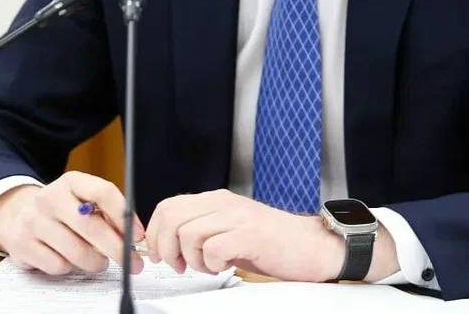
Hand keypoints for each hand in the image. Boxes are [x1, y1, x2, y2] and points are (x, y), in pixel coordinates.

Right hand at [0, 171, 144, 275]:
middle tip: (133, 263)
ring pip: (76, 251)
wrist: (18, 215)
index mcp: (71, 181)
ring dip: (95, 262)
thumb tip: (133, 234)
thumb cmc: (62, 211)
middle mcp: (50, 198)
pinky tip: (70, 259)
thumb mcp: (83, 200)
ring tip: (99, 262)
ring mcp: (34, 221)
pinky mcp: (23, 245)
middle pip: (91, 226)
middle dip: (117, 248)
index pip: (103, 192)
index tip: (138, 235)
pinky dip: (70, 268)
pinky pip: (58, 265)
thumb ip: (107, 212)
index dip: (125, 216)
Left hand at [146, 189, 387, 280]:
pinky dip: (212, 264)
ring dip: (193, 259)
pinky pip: (213, 248)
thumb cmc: (272, 243)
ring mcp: (237, 217)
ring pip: (189, 233)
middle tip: (181, 265)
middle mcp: (224, 203)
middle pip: (172, 217)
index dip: (156, 232)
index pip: (168, 206)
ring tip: (210, 267)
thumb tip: (167, 243)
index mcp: (217, 200)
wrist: (312, 245)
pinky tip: (226, 266)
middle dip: (167, 247)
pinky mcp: (250, 235)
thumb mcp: (230, 230)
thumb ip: (202, 230)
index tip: (160, 253)